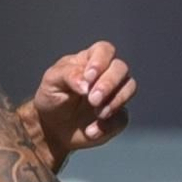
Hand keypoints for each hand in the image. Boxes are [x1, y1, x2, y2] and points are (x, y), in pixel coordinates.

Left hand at [23, 40, 135, 167]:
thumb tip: (86, 84)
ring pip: (130, 87)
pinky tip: (90, 131)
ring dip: (115, 101)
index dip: (101, 61)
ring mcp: (114, 94)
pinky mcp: (118, 115)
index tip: (88, 77)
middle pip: (121, 68)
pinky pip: (122, 117)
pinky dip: (108, 125)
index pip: (104, 50)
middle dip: (109, 83)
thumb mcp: (51, 82)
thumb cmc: (51, 97)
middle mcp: (106, 74)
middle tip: (92, 99)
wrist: (52, 127)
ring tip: (96, 113)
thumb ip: (68, 75)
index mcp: (88, 61)